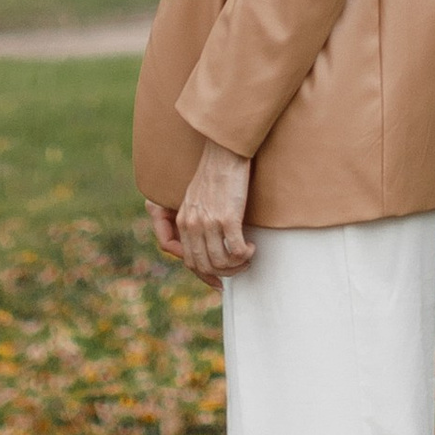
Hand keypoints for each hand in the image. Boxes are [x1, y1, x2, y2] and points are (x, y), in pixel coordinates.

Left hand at [173, 140, 255, 283]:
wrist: (225, 152)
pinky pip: (236, 250)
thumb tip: (209, 243)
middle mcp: (193, 225)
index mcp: (183, 222)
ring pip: (221, 262)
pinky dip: (246, 254)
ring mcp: (209, 222)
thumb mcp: (196, 199)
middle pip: (205, 266)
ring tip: (247, 257)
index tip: (219, 281)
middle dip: (224, 274)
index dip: (205, 276)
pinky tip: (251, 247)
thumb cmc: (215, 173)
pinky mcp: (228, 217)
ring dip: (237, 266)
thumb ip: (197, 220)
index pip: (189, 261)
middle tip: (239, 268)